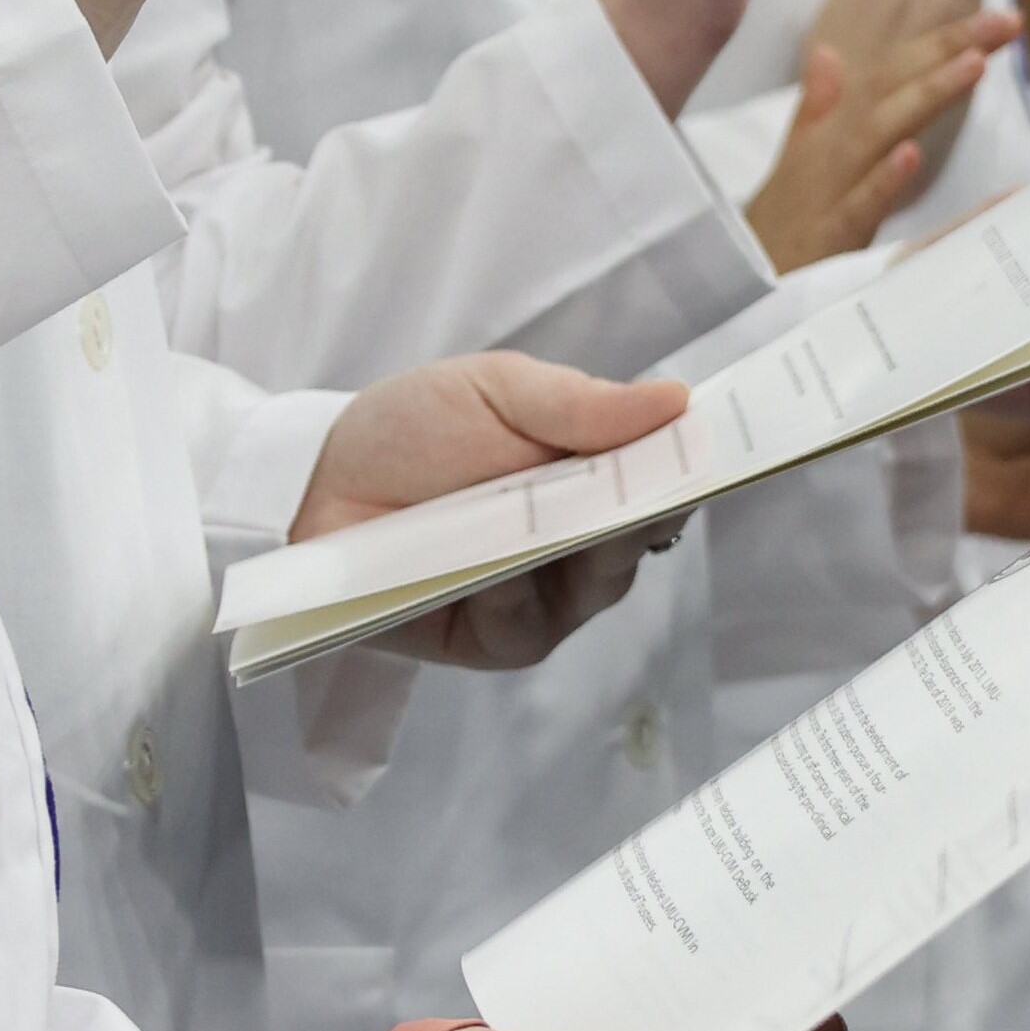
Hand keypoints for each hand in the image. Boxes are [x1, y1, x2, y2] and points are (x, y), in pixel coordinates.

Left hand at [293, 355, 692, 668]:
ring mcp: (544, 596)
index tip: (712, 452)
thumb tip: (677, 399)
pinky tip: (491, 568)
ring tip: (554, 519)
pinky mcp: (500, 640)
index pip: (661, 477)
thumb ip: (582, 403)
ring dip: (578, 551)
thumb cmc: (412, 429)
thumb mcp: (498, 390)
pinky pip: (528, 624)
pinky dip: (512, 593)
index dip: (688, 467)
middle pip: (640, 536)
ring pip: (597, 584)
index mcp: (589, 473)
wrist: (317, 484)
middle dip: (642, 511)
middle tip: (644, 489)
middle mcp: (578, 540)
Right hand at [745, 14, 1019, 270]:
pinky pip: (860, 205)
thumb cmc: (779, 223)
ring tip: (974, 64)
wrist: (740, 285)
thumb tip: (827, 52)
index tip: (1003, 18)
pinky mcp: (828, 235)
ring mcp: (831, 189)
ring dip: (926, 95)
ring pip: (881, 132)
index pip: (895, 70)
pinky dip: (884, 179)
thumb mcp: (799, 160)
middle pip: (895, 85)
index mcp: (836, 128)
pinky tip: (912, 155)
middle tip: (1007, 20)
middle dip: (950, 48)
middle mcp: (834, 147)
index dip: (946, 41)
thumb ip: (817, 107)